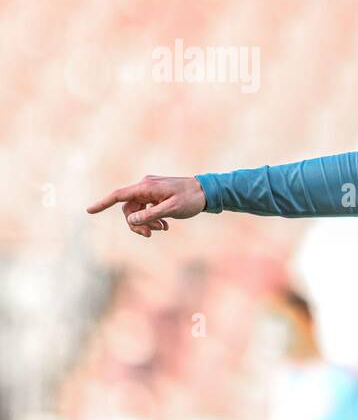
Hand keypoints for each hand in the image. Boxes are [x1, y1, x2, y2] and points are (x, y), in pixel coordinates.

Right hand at [86, 175, 206, 237]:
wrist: (207, 191)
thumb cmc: (191, 199)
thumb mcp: (171, 209)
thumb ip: (150, 215)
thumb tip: (131, 219)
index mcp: (146, 187)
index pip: (119, 195)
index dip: (103, 203)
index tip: (89, 210)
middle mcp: (145, 186)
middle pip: (128, 208)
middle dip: (136, 223)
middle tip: (150, 234)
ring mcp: (151, 190)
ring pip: (137, 210)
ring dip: (146, 222)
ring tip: (163, 229)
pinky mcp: (156, 194)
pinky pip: (146, 208)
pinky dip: (152, 218)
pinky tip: (165, 225)